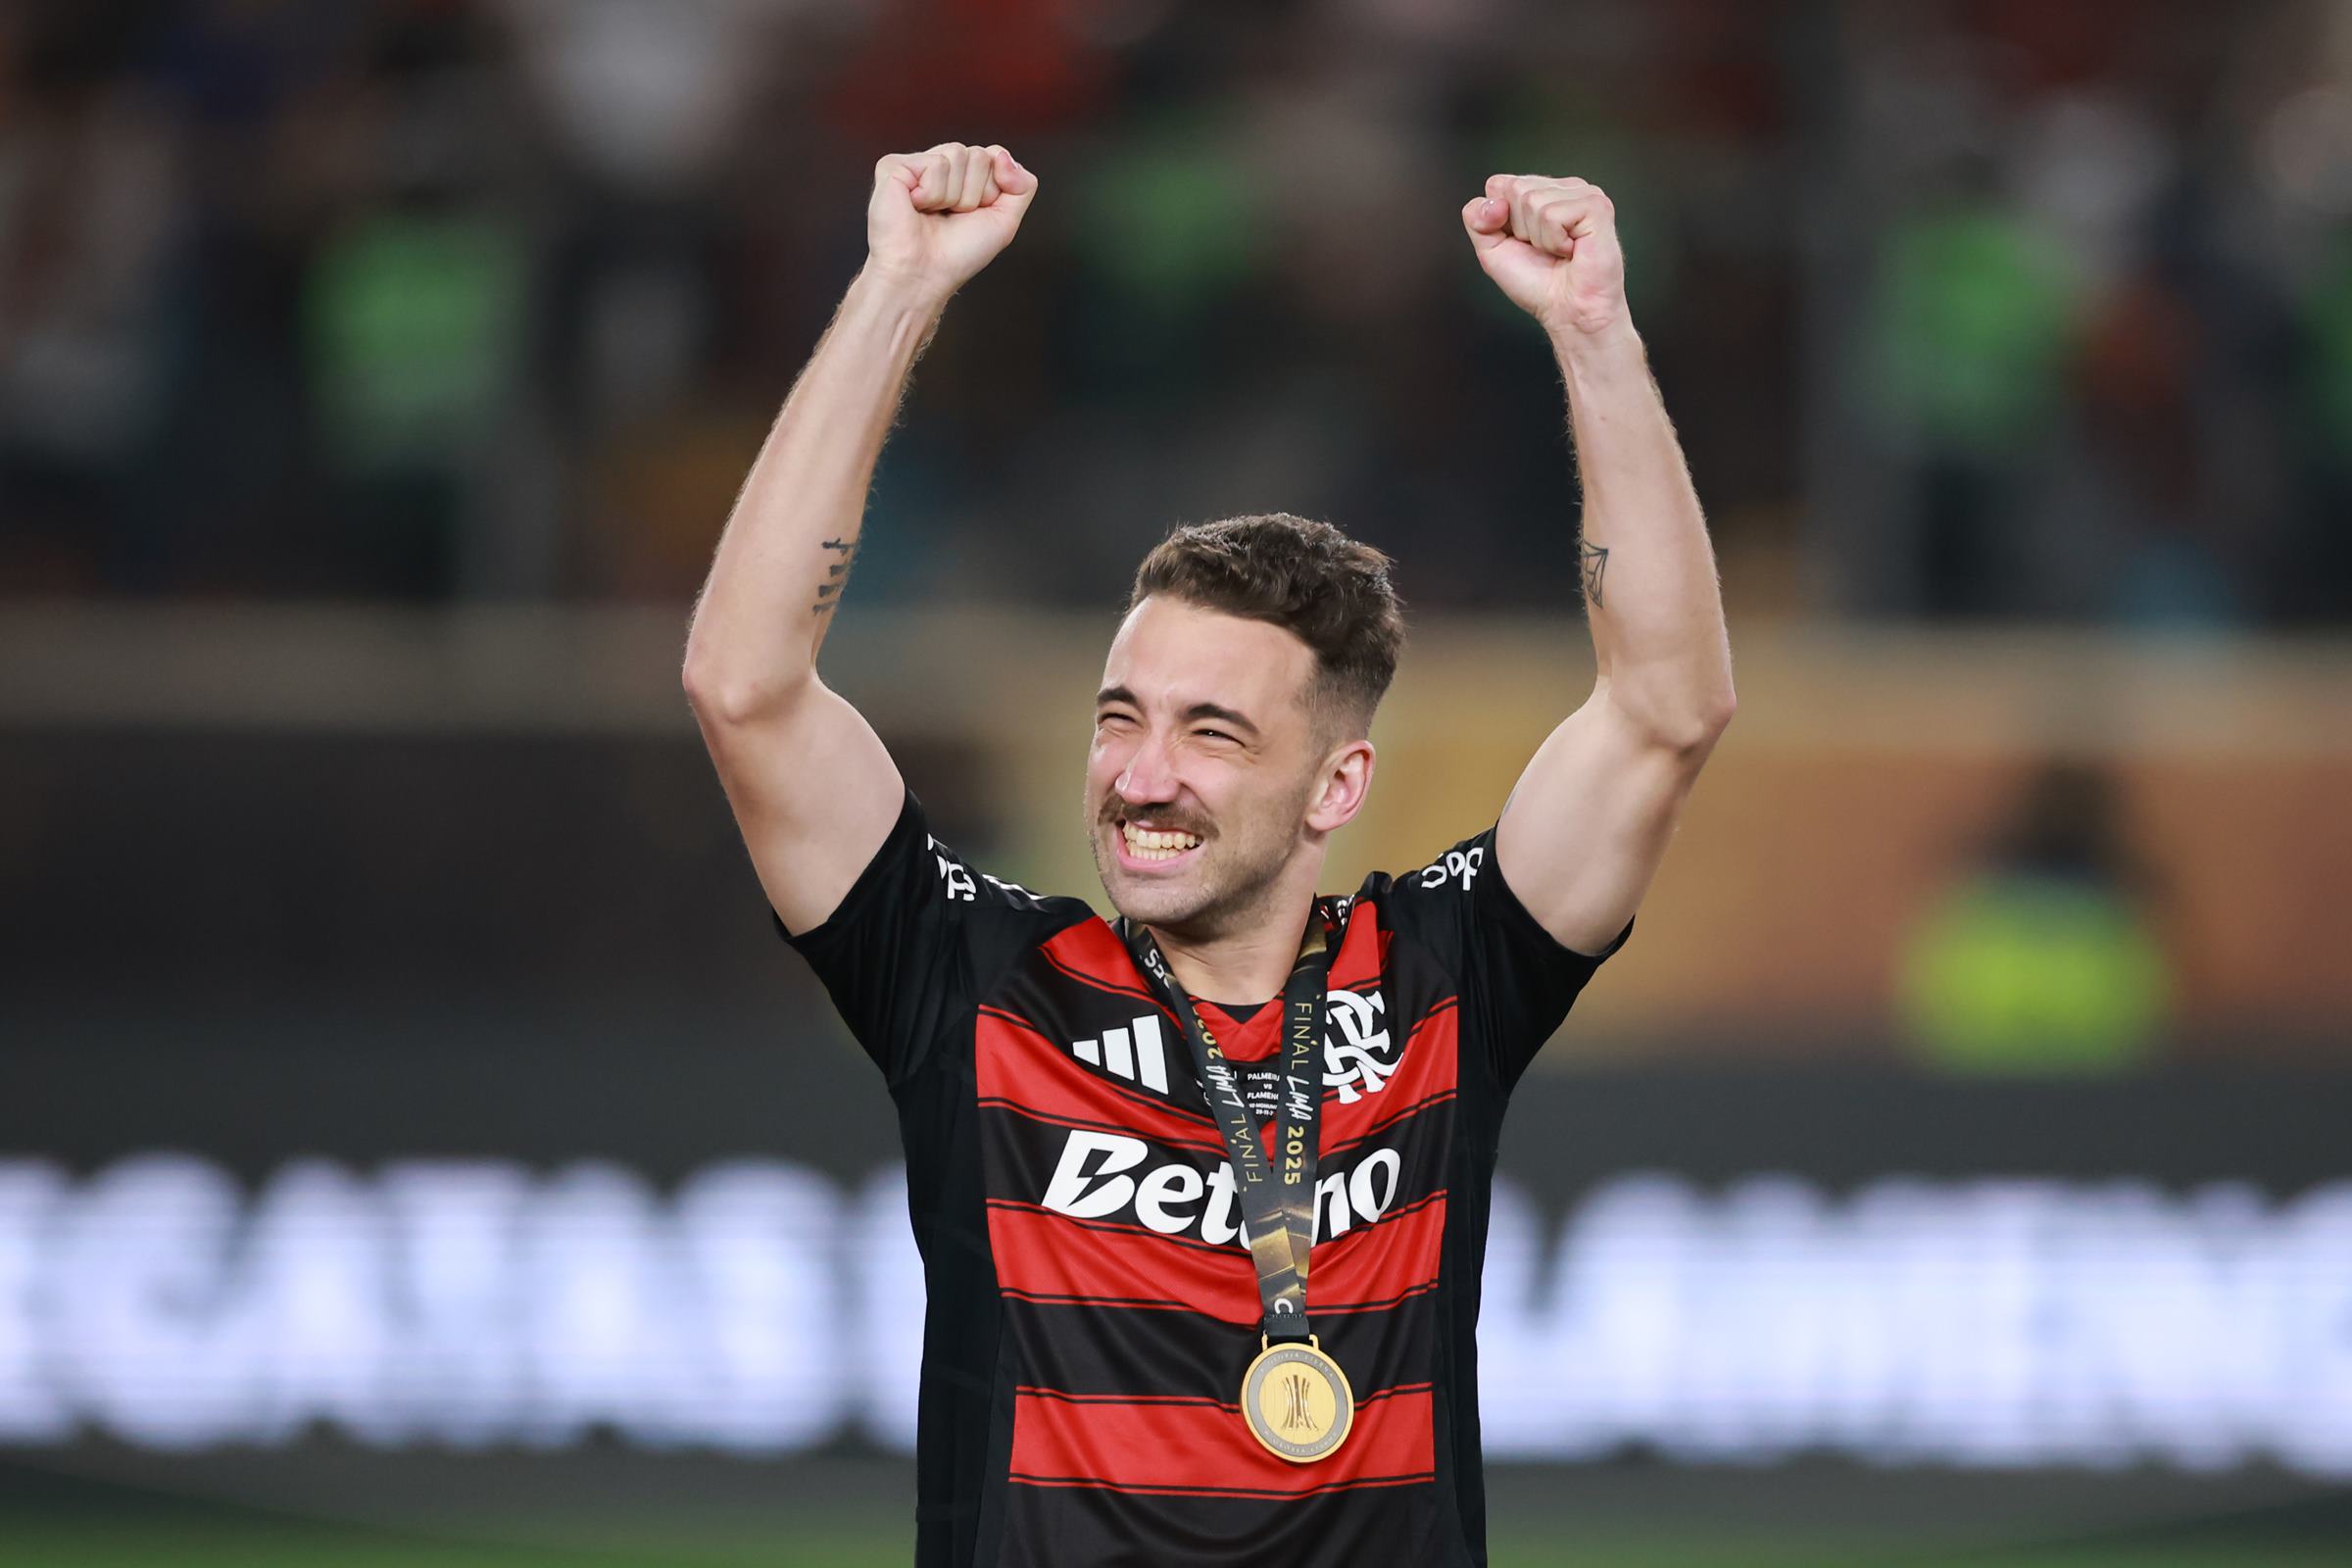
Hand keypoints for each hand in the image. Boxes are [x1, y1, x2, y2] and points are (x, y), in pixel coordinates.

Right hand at [865, 142, 1037, 304]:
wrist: (925, 275)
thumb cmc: (957, 254)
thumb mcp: (1005, 221)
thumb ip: (1023, 185)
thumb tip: (1003, 154)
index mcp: (962, 176)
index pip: (994, 156)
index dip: (992, 191)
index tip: (973, 215)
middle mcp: (939, 166)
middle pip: (978, 155)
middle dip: (973, 193)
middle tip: (951, 216)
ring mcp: (916, 164)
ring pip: (958, 154)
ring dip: (954, 196)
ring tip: (934, 214)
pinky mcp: (894, 166)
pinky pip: (935, 164)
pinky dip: (933, 193)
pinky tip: (916, 207)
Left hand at [1461, 174, 1626, 339]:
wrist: (1567, 311)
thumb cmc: (1538, 284)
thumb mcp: (1491, 250)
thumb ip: (1476, 219)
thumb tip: (1493, 202)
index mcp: (1540, 191)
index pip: (1498, 184)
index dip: (1498, 218)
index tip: (1520, 242)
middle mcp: (1562, 188)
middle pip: (1514, 188)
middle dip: (1520, 229)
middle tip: (1543, 250)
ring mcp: (1583, 193)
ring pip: (1533, 201)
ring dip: (1539, 238)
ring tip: (1559, 251)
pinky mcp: (1596, 206)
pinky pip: (1552, 215)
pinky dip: (1555, 242)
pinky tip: (1571, 251)